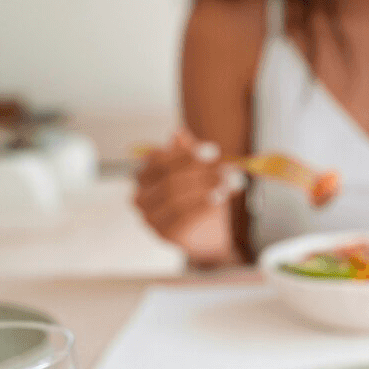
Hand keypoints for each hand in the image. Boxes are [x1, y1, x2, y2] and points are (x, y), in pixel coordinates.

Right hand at [133, 129, 233, 265]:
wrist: (208, 235)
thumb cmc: (200, 199)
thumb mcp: (197, 172)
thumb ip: (187, 154)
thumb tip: (178, 132)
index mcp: (144, 177)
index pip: (157, 160)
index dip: (186, 154)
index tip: (214, 151)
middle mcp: (141, 197)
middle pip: (168, 179)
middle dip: (200, 172)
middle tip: (226, 169)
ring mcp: (150, 218)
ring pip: (175, 198)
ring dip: (205, 188)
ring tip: (227, 183)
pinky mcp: (164, 234)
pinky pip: (183, 218)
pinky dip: (202, 206)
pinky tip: (219, 199)